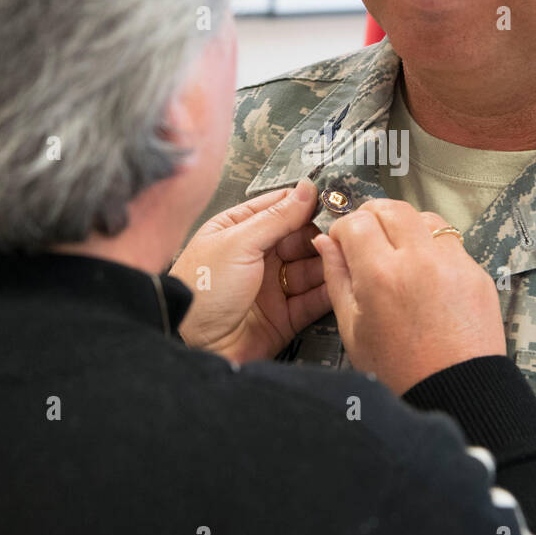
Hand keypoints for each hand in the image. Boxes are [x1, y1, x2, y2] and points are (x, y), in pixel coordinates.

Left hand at [171, 179, 330, 363]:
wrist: (191, 344)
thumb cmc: (201, 289)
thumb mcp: (239, 242)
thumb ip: (277, 217)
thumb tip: (305, 190)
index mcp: (238, 230)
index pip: (280, 209)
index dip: (306, 205)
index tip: (333, 200)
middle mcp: (256, 257)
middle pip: (300, 239)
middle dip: (320, 236)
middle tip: (343, 233)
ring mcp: (271, 287)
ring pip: (310, 269)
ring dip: (327, 263)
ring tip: (345, 256)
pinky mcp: (283, 317)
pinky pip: (312, 301)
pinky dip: (327, 292)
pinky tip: (341, 281)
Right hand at [312, 199, 506, 394]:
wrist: (456, 392)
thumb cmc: (399, 370)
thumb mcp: (352, 329)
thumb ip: (337, 278)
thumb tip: (325, 243)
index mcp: (381, 275)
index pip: (356, 222)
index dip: (342, 229)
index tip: (342, 244)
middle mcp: (420, 260)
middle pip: (391, 208)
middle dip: (372, 217)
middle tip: (366, 239)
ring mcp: (454, 263)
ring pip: (424, 217)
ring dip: (406, 226)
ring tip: (398, 253)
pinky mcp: (476, 273)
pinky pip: (450, 242)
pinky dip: (433, 247)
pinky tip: (425, 274)